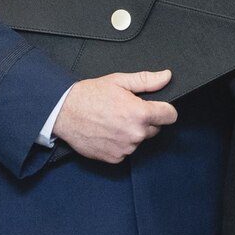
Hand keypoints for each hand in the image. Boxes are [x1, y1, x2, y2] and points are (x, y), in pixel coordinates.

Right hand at [52, 71, 177, 163]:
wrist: (64, 112)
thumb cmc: (89, 95)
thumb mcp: (119, 81)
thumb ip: (146, 80)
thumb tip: (166, 76)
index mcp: (139, 113)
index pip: (170, 116)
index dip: (165, 110)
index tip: (158, 108)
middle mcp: (135, 133)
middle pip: (155, 129)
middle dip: (145, 121)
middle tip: (125, 112)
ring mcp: (125, 148)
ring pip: (139, 140)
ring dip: (132, 133)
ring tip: (113, 121)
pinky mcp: (114, 158)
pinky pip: (126, 151)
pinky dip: (120, 144)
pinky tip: (108, 132)